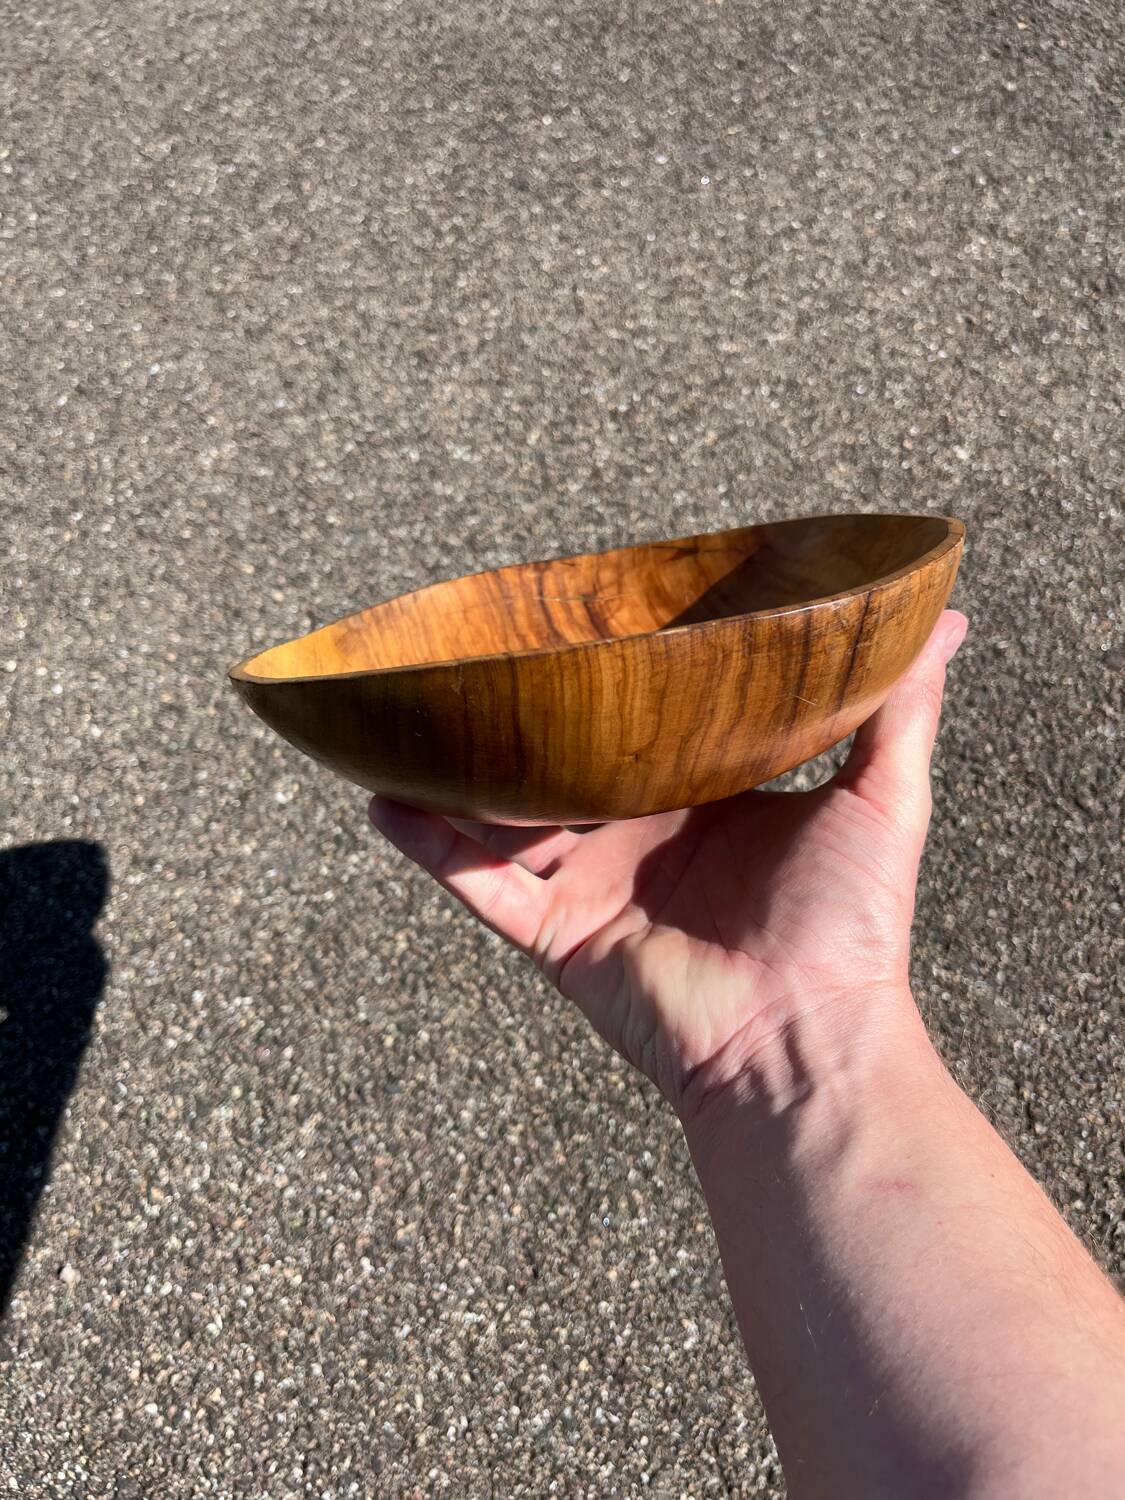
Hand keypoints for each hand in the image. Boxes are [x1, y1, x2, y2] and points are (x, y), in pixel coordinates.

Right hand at [369, 610, 967, 1120]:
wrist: (806, 1041)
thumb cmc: (849, 928)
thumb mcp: (880, 801)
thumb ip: (900, 709)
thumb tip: (950, 619)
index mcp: (701, 800)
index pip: (644, 725)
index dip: (614, 679)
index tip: (586, 618)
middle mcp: (637, 835)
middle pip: (562, 764)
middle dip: (521, 717)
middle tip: (477, 650)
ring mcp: (590, 884)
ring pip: (504, 815)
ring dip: (454, 770)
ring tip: (405, 710)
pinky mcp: (555, 933)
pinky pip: (476, 883)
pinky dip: (428, 844)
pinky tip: (378, 794)